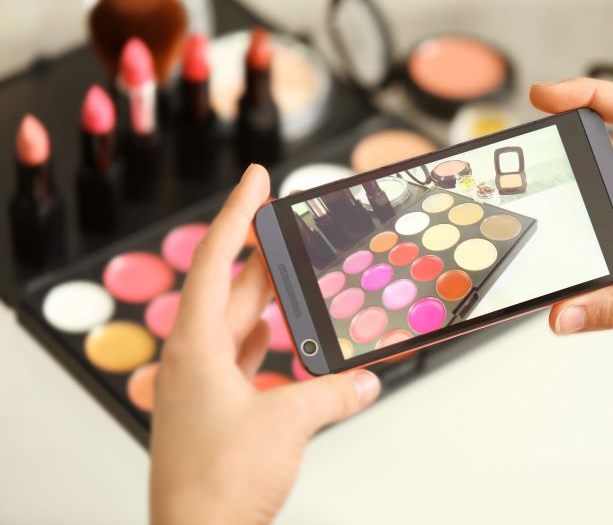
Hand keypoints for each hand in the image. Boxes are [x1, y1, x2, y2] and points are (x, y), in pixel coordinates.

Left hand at [150, 165, 380, 523]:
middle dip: (264, 254)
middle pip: (231, 289)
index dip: (236, 215)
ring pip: (240, 325)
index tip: (256, 179)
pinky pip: (245, 361)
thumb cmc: (218, 484)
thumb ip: (332, 394)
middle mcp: (194, 360)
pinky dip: (271, 344)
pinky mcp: (217, 412)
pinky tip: (292, 338)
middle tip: (293, 223)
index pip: (214, 262)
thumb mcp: (287, 425)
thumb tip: (365, 381)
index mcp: (195, 348)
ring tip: (301, 273)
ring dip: (270, 299)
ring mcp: (203, 387)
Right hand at [531, 78, 612, 371]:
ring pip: (599, 217)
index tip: (544, 96)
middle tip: (521, 184)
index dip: (589, 94)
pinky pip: (607, 256)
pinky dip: (586, 268)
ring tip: (539, 245)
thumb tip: (563, 314)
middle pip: (602, 168)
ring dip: (573, 230)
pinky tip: (568, 287)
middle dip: (562, 172)